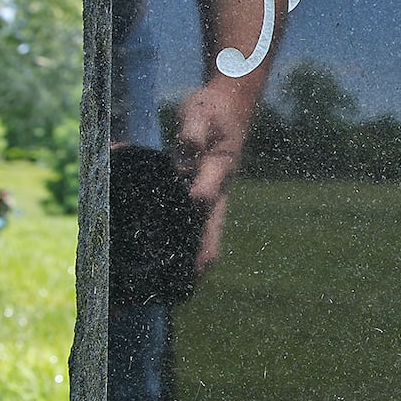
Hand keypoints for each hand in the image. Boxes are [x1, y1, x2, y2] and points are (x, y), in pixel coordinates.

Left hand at [174, 73, 259, 271]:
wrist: (227, 111)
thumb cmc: (211, 112)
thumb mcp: (200, 113)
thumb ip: (193, 130)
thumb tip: (189, 147)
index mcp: (219, 170)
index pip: (207, 195)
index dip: (195, 206)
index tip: (183, 220)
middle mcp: (218, 192)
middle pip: (213, 231)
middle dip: (202, 257)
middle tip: (188, 286)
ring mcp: (212, 200)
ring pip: (207, 237)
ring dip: (196, 260)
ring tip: (178, 289)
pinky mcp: (203, 202)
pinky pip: (198, 229)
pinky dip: (188, 248)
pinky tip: (173, 266)